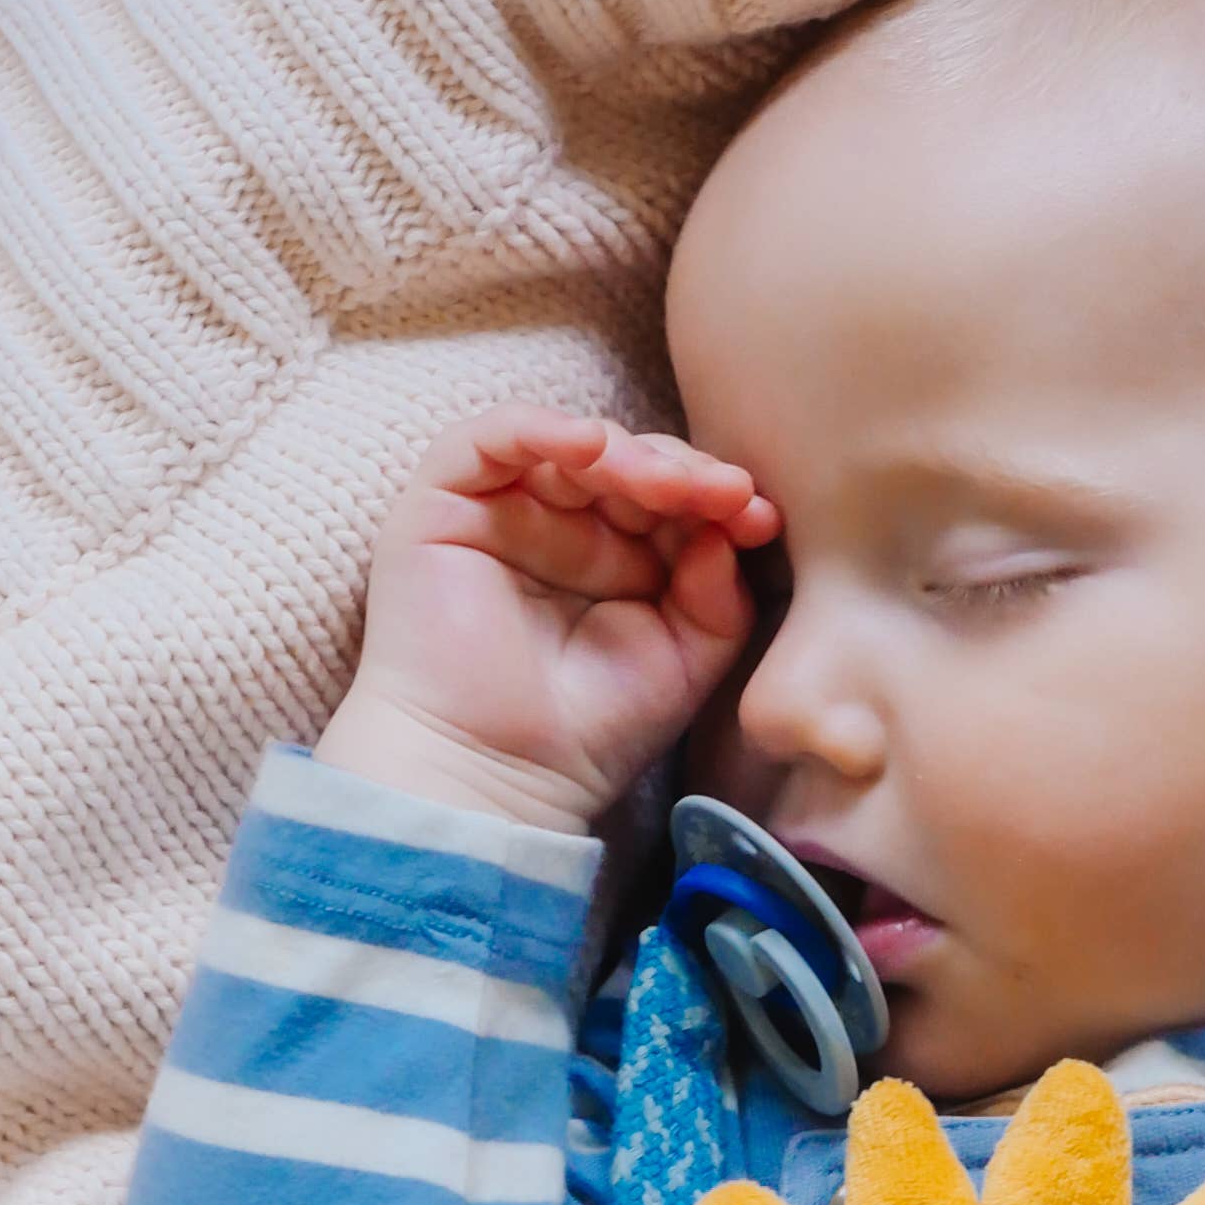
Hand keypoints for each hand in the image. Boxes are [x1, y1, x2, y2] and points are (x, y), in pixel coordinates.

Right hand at [317, 412, 780, 834]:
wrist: (493, 775)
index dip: (716, 499)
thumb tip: (728, 528)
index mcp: (617, 558)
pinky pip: (490, 439)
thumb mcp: (682, 661)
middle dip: (683, 473)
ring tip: (668, 485)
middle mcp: (560, 526)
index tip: (760, 518)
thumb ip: (717, 597)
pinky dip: (541, 429)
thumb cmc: (586, 731)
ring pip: (569, 445)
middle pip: (628, 463)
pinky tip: (591, 447)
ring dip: (628, 454)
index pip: (671, 501)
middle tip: (726, 495)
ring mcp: (503, 510)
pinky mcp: (444, 503)